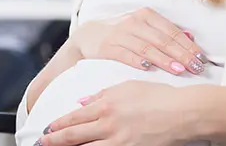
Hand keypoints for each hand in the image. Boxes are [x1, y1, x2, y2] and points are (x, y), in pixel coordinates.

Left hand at [40, 81, 206, 145]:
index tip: (47, 130)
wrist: (183, 112)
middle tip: (42, 144)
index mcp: (106, 105)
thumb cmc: (160, 96)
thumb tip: (83, 102)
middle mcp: (108, 124)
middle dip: (54, 142)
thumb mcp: (128, 87)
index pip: (73, 118)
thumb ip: (102, 94)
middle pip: (72, 137)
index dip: (57, 125)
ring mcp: (117, 141)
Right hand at [69, 7, 209, 75]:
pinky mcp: (107, 46)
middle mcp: (134, 21)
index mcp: (147, 15)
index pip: (172, 31)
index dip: (188, 45)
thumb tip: (191, 38)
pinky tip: (148, 68)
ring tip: (180, 70)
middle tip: (196, 67)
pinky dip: (137, 61)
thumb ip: (165, 32)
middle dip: (182, 55)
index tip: (201, 58)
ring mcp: (120, 33)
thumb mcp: (144, 28)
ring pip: (147, 47)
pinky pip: (125, 54)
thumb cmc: (123, 34)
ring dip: (165, 60)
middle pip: (163, 40)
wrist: (87, 36)